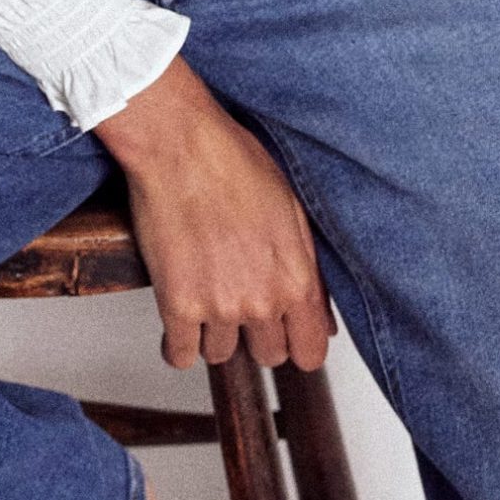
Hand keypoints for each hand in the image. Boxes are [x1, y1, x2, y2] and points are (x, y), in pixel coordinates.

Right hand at [93, 54, 332, 372]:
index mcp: (296, 278)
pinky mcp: (177, 306)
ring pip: (221, 354)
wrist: (181, 144)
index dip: (298, 344)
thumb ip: (309, 270)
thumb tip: (322, 319)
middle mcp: (262, 300)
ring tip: (207, 292)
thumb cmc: (234, 161)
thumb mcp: (293, 209)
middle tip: (241, 297)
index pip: (310, 352)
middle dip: (256, 333)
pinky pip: (179, 355)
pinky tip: (180, 316)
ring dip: (214, 331)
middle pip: (267, 355)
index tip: (286, 333)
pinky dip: (177, 342)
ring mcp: (218, 307)